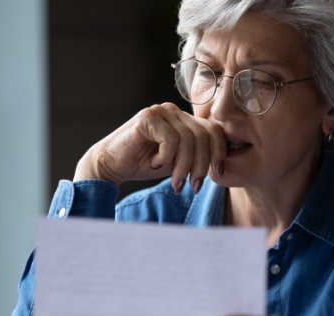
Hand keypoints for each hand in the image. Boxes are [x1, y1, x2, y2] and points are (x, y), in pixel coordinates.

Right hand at [73, 103, 225, 193]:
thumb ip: (197, 157)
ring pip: (188, 139)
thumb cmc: (144, 164)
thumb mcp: (178, 162)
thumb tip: (222, 165)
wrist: (110, 166)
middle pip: (203, 135)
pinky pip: (170, 140)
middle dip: (201, 165)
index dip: (219, 153)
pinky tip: (155, 163)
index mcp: (184, 119)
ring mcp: (160, 111)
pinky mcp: (147, 117)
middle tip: (193, 186)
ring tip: (175, 182)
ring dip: (183, 166)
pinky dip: (166, 157)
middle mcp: (174, 111)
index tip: (218, 174)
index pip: (213, 130)